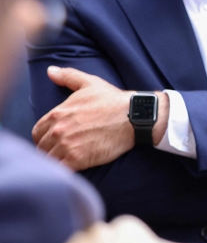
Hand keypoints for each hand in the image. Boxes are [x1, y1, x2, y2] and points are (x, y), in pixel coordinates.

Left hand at [32, 66, 165, 170]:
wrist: (133, 116)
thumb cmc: (113, 100)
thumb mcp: (90, 83)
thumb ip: (68, 76)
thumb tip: (50, 70)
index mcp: (57, 114)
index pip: (37, 132)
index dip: (44, 137)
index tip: (55, 140)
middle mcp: (57, 130)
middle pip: (41, 148)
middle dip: (49, 150)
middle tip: (63, 152)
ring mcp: (66, 145)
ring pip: (49, 160)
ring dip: (56, 162)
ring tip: (68, 162)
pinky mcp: (78, 159)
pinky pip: (60, 170)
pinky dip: (63, 172)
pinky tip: (72, 169)